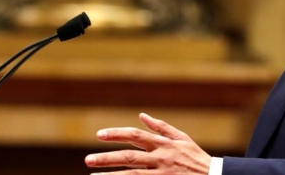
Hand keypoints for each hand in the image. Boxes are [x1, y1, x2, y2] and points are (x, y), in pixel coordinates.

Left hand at [85, 112, 210, 173]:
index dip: (116, 134)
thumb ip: (161, 127)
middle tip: (88, 160)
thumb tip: (142, 115)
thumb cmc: (196, 158)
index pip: (135, 136)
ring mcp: (162, 174)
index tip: (99, 135)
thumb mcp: (182, 138)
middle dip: (106, 158)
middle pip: (129, 157)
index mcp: (163, 144)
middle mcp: (161, 158)